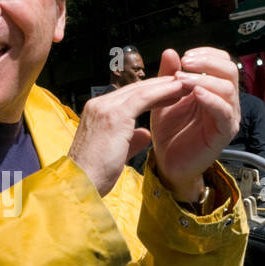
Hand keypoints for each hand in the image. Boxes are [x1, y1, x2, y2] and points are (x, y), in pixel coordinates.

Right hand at [68, 75, 191, 195]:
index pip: (127, 97)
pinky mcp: (114, 116)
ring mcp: (104, 108)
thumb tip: (145, 134)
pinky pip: (143, 98)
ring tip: (184, 83)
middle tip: (181, 81)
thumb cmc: (94, 175)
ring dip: (164, 86)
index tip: (169, 92)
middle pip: (134, 89)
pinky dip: (161, 93)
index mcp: (96, 113)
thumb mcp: (116, 153)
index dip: (150, 93)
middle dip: (159, 85)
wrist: (81, 184)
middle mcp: (98, 105)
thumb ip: (131, 140)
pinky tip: (177, 90)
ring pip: (140, 90)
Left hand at [149, 47, 241, 200]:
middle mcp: (224, 101)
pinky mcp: (223, 133)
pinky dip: (211, 100)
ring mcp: (227, 117)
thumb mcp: (164, 98)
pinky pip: (224, 112)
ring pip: (228, 89)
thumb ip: (167, 76)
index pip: (222, 63)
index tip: (186, 55)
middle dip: (207, 63)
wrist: (167, 163)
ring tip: (183, 79)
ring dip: (204, 79)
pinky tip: (196, 94)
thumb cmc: (170, 133)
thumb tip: (170, 52)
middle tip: (186, 62)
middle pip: (230, 71)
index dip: (207, 55)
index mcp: (213, 90)